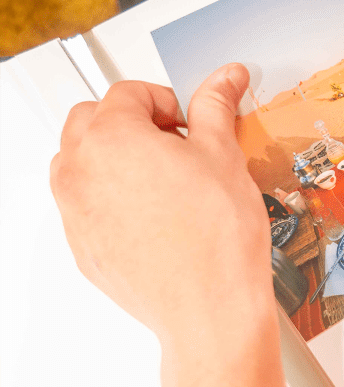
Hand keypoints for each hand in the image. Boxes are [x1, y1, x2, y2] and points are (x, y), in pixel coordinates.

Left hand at [50, 64, 273, 350]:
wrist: (209, 308)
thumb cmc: (216, 238)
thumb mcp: (224, 155)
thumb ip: (215, 106)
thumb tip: (225, 78)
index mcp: (111, 136)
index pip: (130, 92)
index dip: (167, 102)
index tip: (191, 123)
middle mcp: (79, 170)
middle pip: (91, 120)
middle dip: (132, 123)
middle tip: (176, 144)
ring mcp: (75, 211)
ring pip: (81, 162)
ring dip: (114, 158)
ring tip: (164, 180)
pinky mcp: (82, 246)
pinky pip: (87, 206)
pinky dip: (113, 199)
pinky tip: (158, 216)